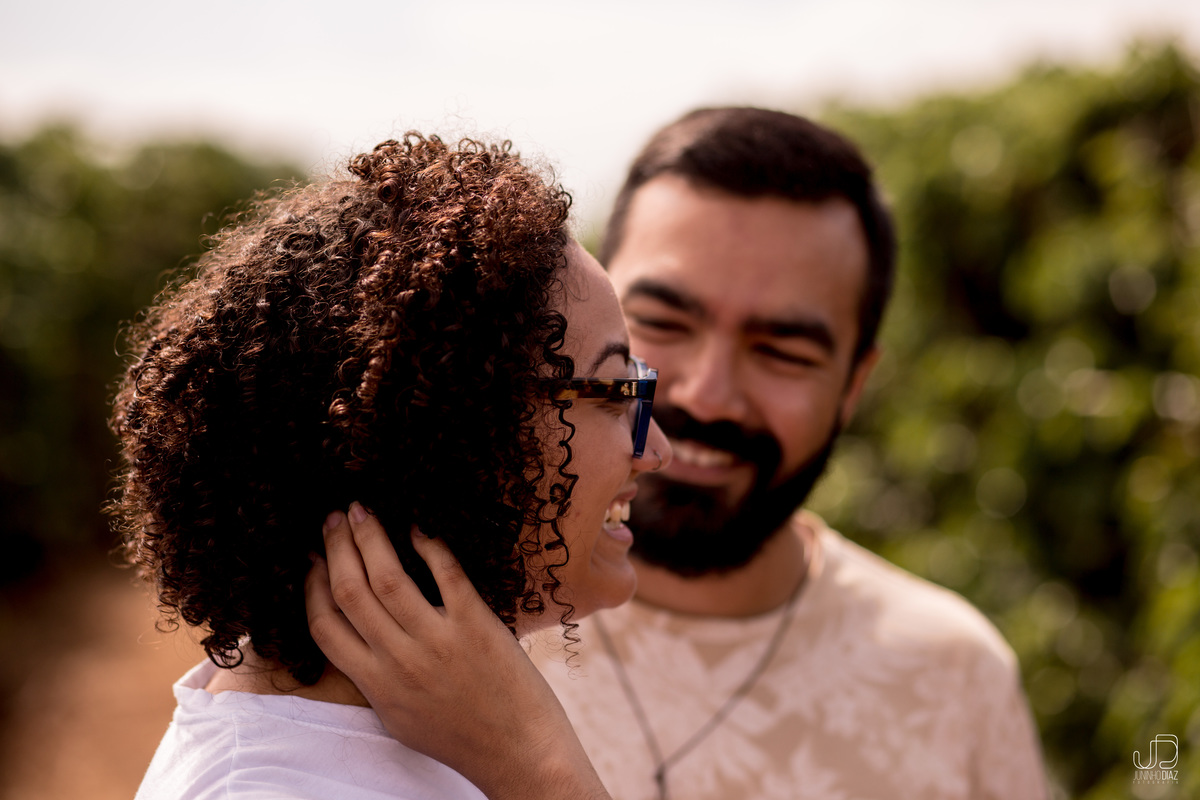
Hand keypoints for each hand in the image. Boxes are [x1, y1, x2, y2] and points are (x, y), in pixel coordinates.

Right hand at [306, 503, 609, 799]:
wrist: (517, 751)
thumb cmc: (461, 736)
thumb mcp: (400, 717)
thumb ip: (375, 680)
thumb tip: (357, 642)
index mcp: (375, 684)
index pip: (324, 626)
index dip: (312, 585)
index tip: (312, 558)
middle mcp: (400, 660)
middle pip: (350, 590)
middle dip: (336, 547)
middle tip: (334, 518)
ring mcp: (437, 641)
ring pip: (388, 577)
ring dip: (371, 537)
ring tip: (364, 511)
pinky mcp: (476, 626)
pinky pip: (446, 574)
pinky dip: (429, 546)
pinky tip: (419, 528)